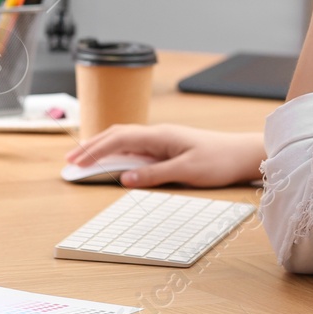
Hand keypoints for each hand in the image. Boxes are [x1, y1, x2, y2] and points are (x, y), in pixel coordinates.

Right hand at [63, 125, 264, 188]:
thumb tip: (124, 179)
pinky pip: (135, 147)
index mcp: (160, 136)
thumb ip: (154, 174)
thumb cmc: (219, 161)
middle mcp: (158, 134)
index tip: (75, 163)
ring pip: (124, 139)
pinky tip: (112, 159)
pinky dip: (117, 151)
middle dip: (91, 147)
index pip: (118, 139)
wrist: (242, 154)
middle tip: (69, 160)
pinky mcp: (168, 147)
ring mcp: (162, 139)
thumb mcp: (186, 171)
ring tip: (83, 158)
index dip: (94, 151)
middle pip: (116, 135)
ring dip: (102, 148)